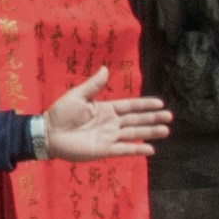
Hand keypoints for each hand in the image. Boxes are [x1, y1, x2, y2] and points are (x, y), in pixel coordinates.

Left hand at [28, 70, 166, 163]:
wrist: (49, 133)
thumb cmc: (61, 113)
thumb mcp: (78, 96)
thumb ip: (94, 85)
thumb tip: (106, 68)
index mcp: (106, 109)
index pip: (130, 106)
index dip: (145, 105)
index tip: (160, 103)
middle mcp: (111, 123)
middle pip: (136, 120)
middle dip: (153, 118)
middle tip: (170, 117)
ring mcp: (109, 137)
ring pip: (134, 134)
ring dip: (149, 132)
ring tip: (165, 131)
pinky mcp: (104, 150)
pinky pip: (124, 150)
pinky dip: (137, 149)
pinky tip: (150, 149)